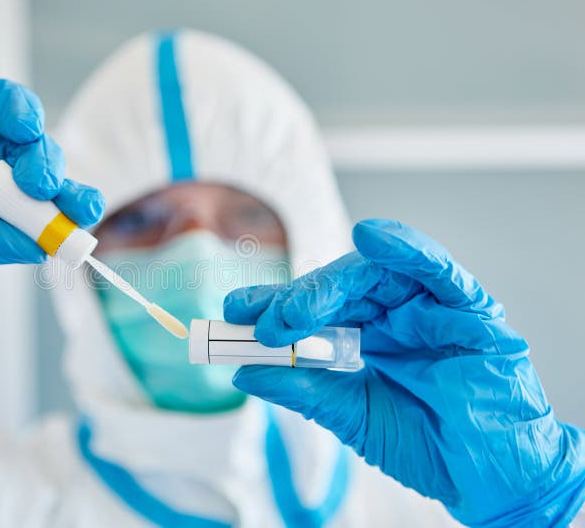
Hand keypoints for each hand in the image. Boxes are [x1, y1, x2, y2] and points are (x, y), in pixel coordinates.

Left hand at [224, 219, 584, 526]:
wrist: (486, 478)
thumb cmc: (426, 445)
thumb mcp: (349, 415)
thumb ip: (301, 389)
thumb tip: (243, 371)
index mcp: (365, 336)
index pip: (314, 309)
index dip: (275, 305)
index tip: (233, 311)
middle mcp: (393, 314)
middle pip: (339, 286)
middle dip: (296, 300)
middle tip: (262, 322)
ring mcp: (429, 308)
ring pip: (376, 273)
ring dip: (332, 283)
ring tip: (296, 307)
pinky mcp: (470, 309)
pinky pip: (438, 270)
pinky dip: (407, 250)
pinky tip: (373, 239)